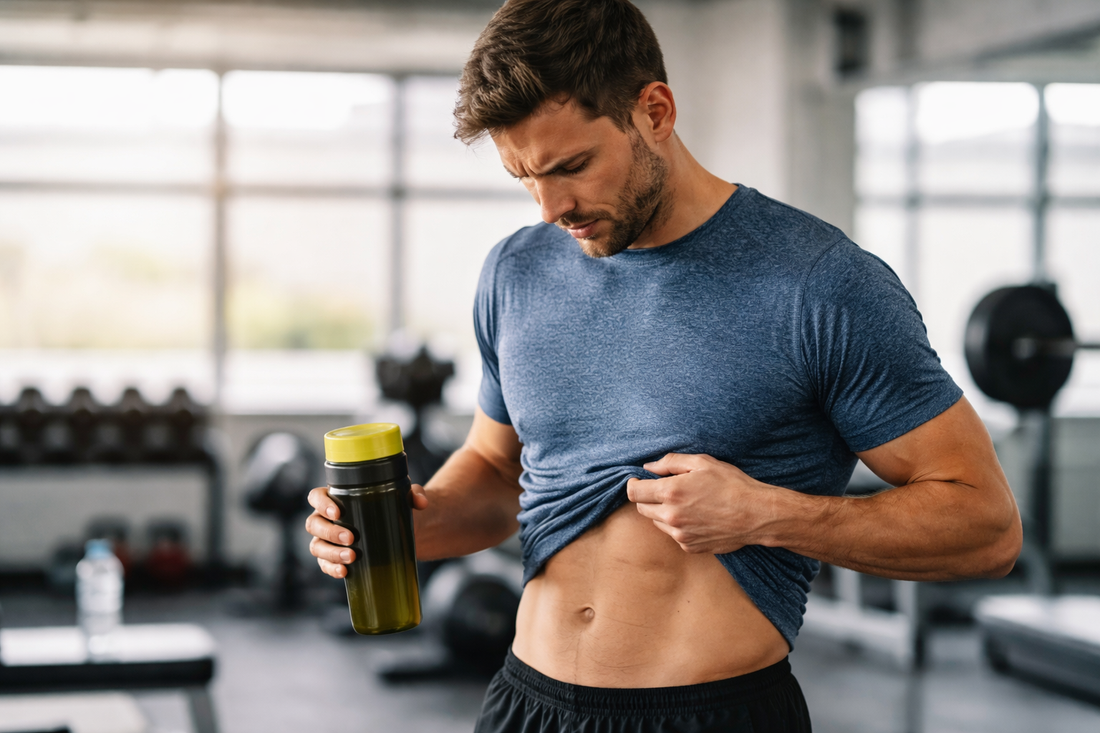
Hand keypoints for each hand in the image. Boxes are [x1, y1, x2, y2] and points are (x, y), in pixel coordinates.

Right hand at [305, 485, 428, 577]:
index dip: (321, 503)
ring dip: (331, 553)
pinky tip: (344, 572)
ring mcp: (327, 539)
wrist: (400, 530)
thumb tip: (421, 502)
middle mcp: (326, 518)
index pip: (316, 496)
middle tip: (352, 538)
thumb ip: (414, 493)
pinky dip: (332, 569)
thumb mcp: (404, 496)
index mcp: (336, 498)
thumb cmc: (394, 506)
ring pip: (317, 546)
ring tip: (352, 558)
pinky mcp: (334, 558)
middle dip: (331, 532)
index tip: (337, 512)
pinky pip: (325, 564)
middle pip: (314, 524)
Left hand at [626, 453, 772, 554]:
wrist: (756, 515)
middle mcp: (671, 516)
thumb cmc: (731, 484)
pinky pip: (674, 534)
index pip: (634, 492)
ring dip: (663, 512)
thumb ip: (670, 463)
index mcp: (671, 492)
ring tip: (687, 502)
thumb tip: (648, 467)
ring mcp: (680, 534)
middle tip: (666, 489)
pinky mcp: (690, 547)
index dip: (633, 484)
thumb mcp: (702, 463)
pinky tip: (697, 516)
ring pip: (657, 522)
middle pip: (642, 508)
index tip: (639, 480)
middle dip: (648, 497)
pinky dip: (678, 525)